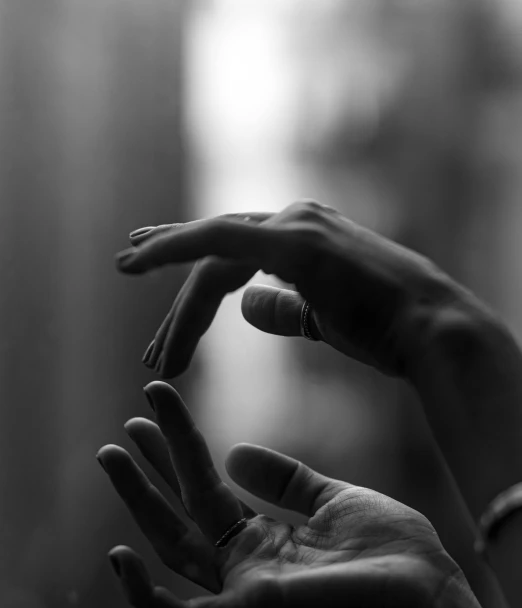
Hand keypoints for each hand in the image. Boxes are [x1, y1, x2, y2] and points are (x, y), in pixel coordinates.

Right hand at [97, 381, 462, 607]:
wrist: (426, 584)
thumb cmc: (387, 546)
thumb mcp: (331, 497)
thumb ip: (284, 479)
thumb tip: (234, 451)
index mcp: (263, 538)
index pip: (205, 487)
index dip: (180, 446)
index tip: (159, 402)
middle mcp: (245, 563)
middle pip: (180, 513)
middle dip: (149, 473)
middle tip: (121, 430)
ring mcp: (244, 589)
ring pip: (172, 548)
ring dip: (138, 504)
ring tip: (111, 454)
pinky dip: (144, 597)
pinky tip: (118, 555)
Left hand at [116, 201, 471, 377]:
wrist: (432, 330)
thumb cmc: (388, 329)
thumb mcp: (324, 317)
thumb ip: (284, 308)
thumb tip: (248, 308)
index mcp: (303, 235)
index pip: (231, 247)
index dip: (186, 258)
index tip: (146, 259)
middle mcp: (295, 218)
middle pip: (214, 254)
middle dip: (175, 295)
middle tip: (148, 335)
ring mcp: (295, 225)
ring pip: (210, 255)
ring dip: (180, 312)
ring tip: (158, 359)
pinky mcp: (294, 242)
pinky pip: (217, 240)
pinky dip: (174, 247)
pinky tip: (140, 260)